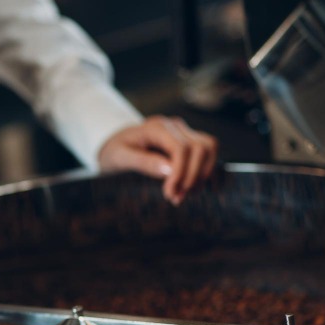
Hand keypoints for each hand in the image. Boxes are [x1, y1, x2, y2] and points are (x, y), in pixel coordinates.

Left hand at [98, 116, 218, 204]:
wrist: (115, 144)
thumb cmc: (115, 151)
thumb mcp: (120, 157)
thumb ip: (143, 162)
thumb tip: (169, 170)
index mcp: (156, 127)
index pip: (181, 147)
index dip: (181, 172)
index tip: (170, 193)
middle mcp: (174, 126)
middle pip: (200, 147)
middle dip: (192, 176)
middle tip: (176, 198)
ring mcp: (183, 131)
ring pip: (209, 148)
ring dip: (201, 174)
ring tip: (183, 194)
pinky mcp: (189, 141)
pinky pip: (207, 153)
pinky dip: (203, 171)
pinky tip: (189, 187)